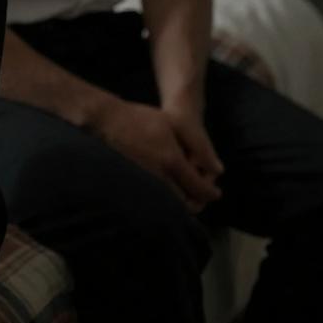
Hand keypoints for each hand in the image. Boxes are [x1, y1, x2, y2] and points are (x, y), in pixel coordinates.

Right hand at [94, 99, 222, 211]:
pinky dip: (167, 199)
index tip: (216, 192)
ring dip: (182, 201)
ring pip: (171, 204)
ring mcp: (144, 184)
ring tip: (184, 189)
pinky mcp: (133, 187)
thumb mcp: (173, 123)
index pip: (199, 189)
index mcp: (171, 161)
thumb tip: (218, 170)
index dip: (211, 193)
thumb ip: (199, 144)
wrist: (105, 121)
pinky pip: (157, 200)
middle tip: (200, 192)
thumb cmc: (140, 119)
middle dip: (198, 200)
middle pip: (186, 203)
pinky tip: (166, 187)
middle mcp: (159, 178)